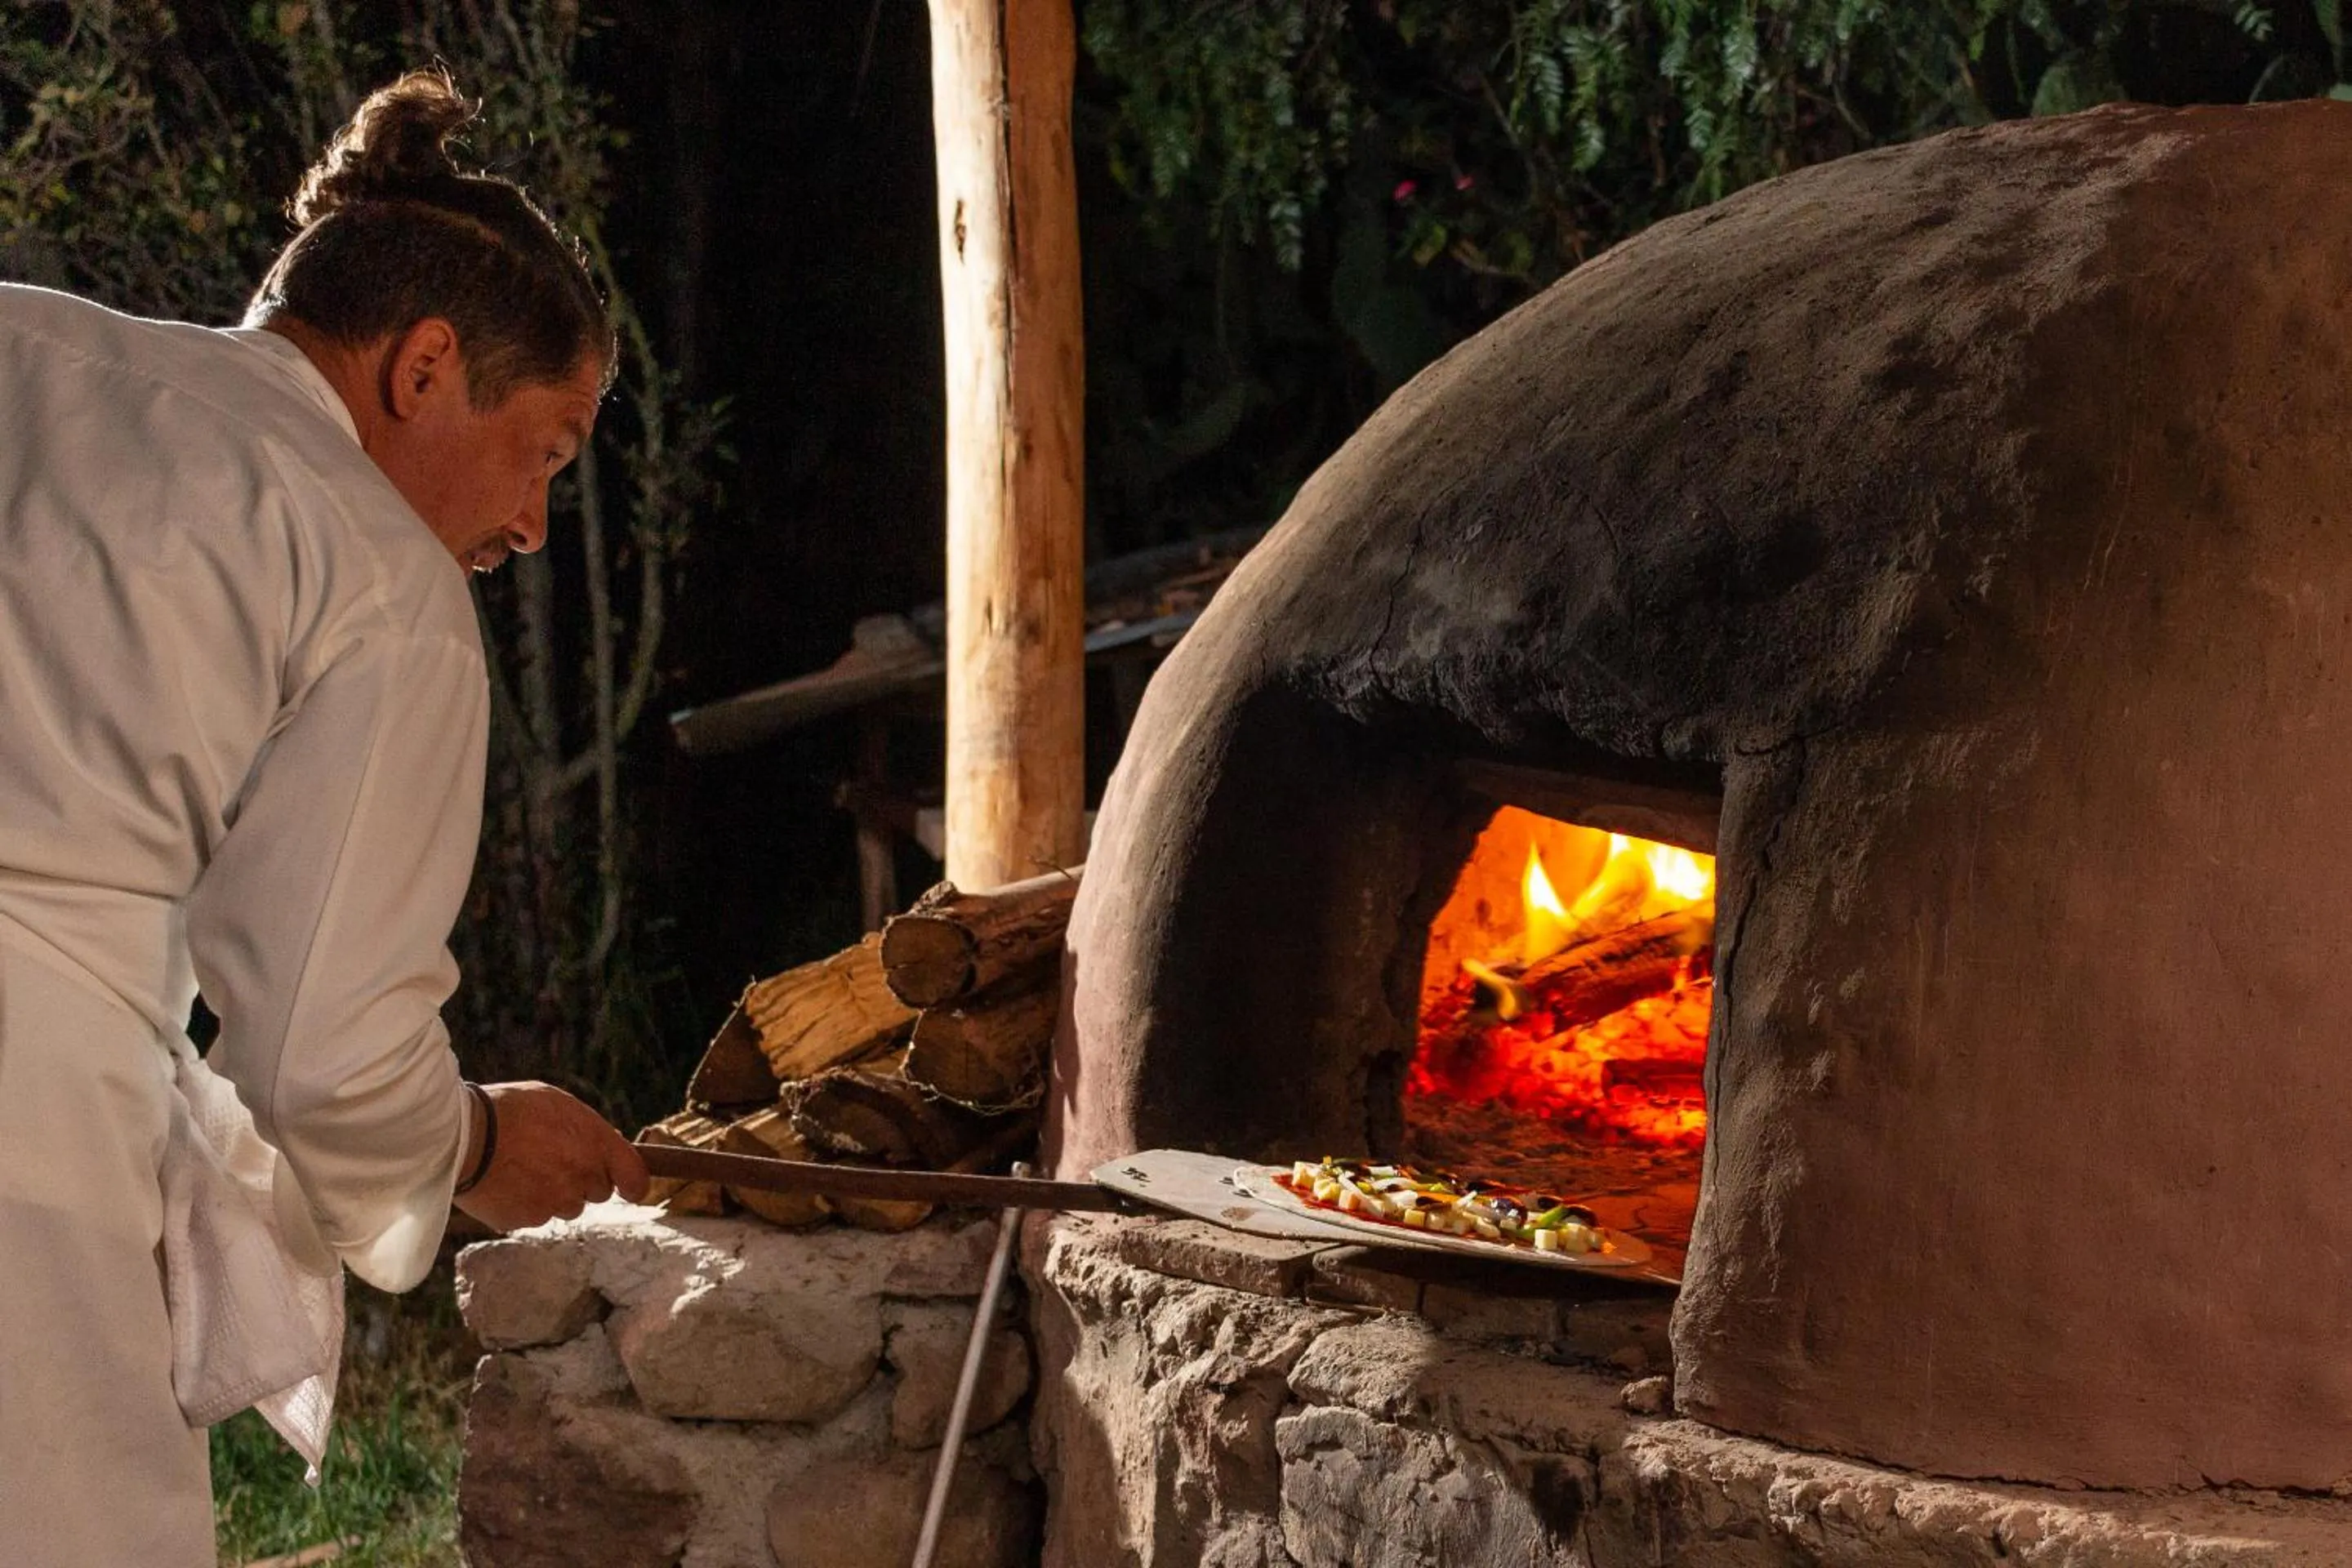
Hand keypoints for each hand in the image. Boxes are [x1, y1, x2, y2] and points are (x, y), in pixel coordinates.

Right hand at [453, 1080, 650, 1231]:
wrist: (461, 1136)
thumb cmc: (510, 1110)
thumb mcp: (558, 1103)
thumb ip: (588, 1129)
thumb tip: (606, 1146)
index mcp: (595, 1146)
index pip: (635, 1177)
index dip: (634, 1184)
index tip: (630, 1187)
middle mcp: (581, 1179)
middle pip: (597, 1193)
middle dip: (583, 1180)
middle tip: (553, 1160)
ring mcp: (553, 1204)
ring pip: (566, 1207)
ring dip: (554, 1194)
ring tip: (524, 1168)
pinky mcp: (525, 1221)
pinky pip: (534, 1216)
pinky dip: (525, 1204)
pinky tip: (506, 1182)